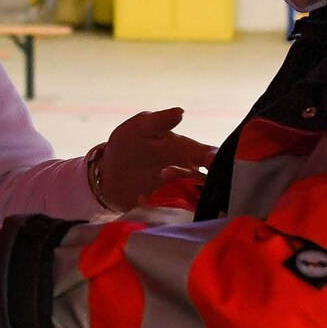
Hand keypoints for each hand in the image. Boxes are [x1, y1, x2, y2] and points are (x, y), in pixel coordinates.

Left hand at [97, 108, 217, 211]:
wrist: (107, 172)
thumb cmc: (129, 143)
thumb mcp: (141, 127)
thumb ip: (159, 121)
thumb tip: (180, 113)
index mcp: (190, 152)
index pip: (215, 157)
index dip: (219, 159)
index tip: (211, 160)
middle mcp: (190, 175)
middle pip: (208, 182)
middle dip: (194, 179)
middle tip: (165, 171)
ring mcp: (180, 194)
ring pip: (195, 201)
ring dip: (180, 195)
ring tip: (153, 183)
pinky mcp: (167, 209)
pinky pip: (175, 214)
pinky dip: (162, 207)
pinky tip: (141, 197)